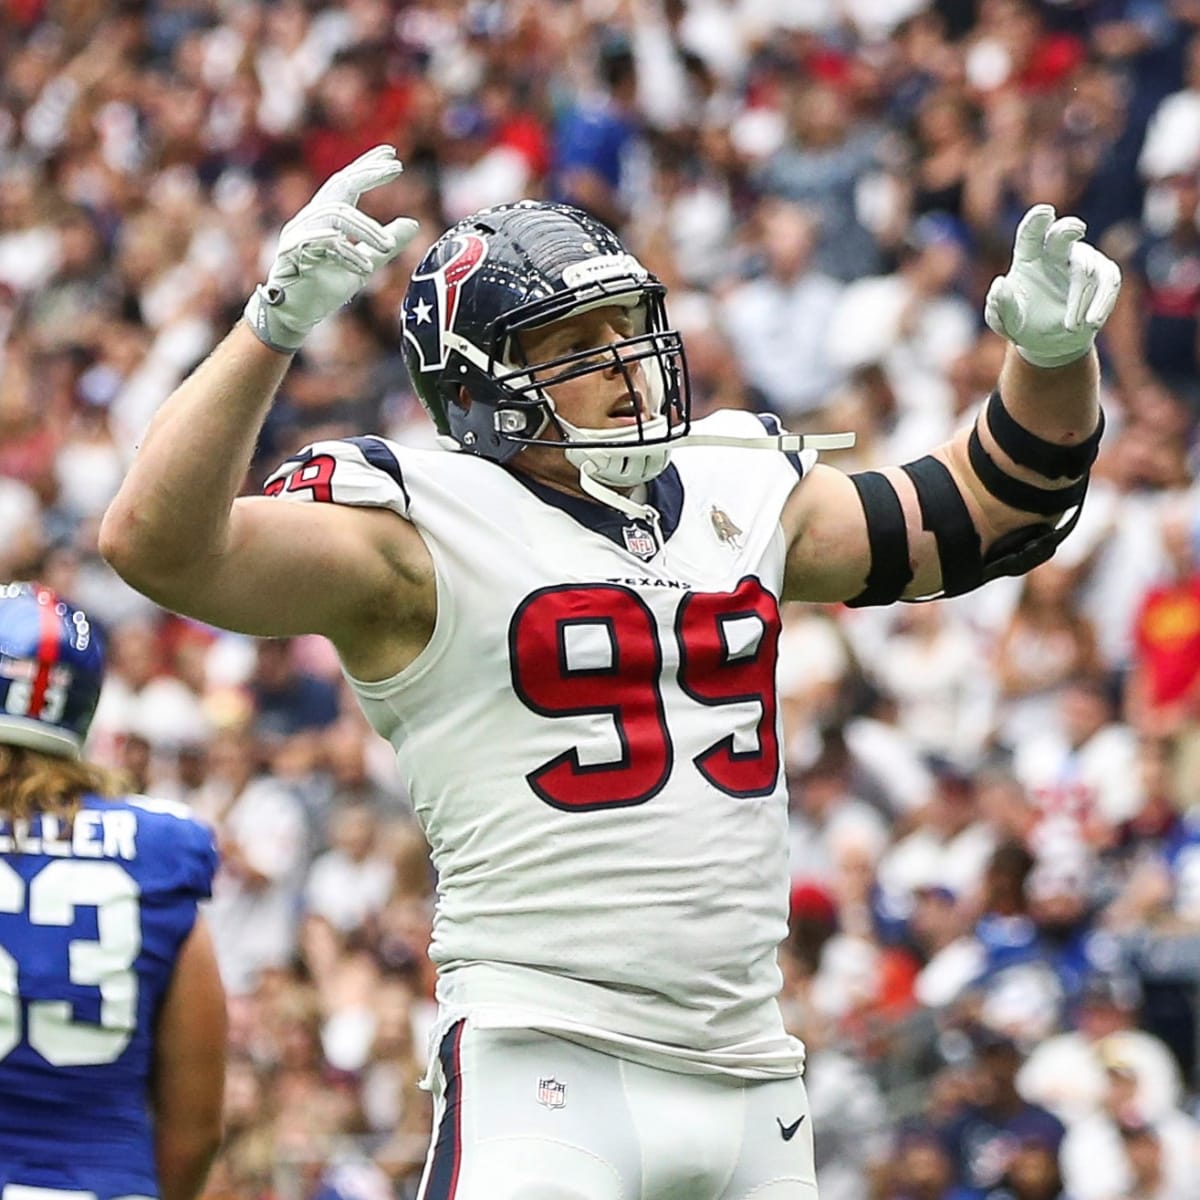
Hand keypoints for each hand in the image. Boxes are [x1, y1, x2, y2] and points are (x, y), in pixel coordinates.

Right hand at [244, 145, 418, 352]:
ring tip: (386, 247)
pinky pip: (322, 242)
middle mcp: (310, 218)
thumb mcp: (365, 263)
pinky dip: (347, 253)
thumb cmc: (324, 288)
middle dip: (368, 173)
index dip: (368, 167)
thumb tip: (413, 223)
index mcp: (326, 218)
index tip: (393, 156)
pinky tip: (364, 268)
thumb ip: (385, 244)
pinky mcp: (291, 252)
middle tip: (396, 168)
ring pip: (336, 213)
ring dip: (367, 229)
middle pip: (340, 185)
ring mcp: (298, 232)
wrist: (296, 316)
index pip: (347, 184)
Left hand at [984, 204, 1121, 368]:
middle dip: (1068, 229)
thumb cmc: (1022, 323)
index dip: (1037, 221)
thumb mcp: (1004, 321)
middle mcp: (1057, 250)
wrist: (1049, 341)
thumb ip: (999, 305)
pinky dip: (1101, 302)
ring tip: (1071, 327)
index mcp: (1029, 254)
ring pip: (1087, 269)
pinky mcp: (1105, 273)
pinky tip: (1092, 323)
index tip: (1044, 212)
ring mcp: (1083, 259)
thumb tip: (1000, 284)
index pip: (1031, 233)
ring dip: (1079, 300)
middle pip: (1063, 234)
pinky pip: (1109, 280)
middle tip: (1075, 229)